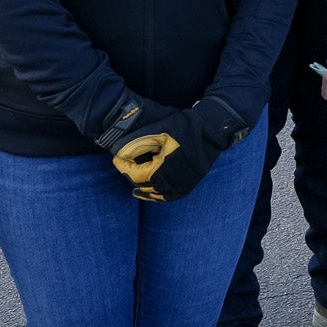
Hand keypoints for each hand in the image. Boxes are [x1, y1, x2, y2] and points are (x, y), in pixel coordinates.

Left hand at [110, 101, 242, 201]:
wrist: (210, 134)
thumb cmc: (184, 130)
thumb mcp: (158, 131)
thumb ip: (137, 143)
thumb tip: (119, 153)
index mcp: (162, 168)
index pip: (135, 174)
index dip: (123, 167)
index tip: (116, 159)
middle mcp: (170, 182)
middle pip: (142, 184)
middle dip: (131, 175)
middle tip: (124, 165)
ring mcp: (179, 186)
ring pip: (153, 194)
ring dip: (141, 188)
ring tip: (133, 183)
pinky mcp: (186, 187)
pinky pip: (166, 197)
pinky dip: (155, 196)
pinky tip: (148, 192)